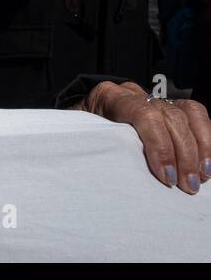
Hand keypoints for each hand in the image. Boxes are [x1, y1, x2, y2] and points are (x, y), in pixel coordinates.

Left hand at [82, 81, 210, 193]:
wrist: (83, 111)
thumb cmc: (83, 129)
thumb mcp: (81, 135)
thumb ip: (96, 145)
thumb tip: (111, 173)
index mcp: (111, 97)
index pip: (144, 114)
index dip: (160, 145)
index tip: (166, 176)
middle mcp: (137, 94)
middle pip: (171, 116)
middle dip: (184, 154)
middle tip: (188, 185)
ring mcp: (155, 98)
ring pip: (189, 113)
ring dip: (201, 147)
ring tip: (203, 176)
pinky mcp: (170, 106)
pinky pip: (197, 115)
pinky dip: (207, 138)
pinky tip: (207, 161)